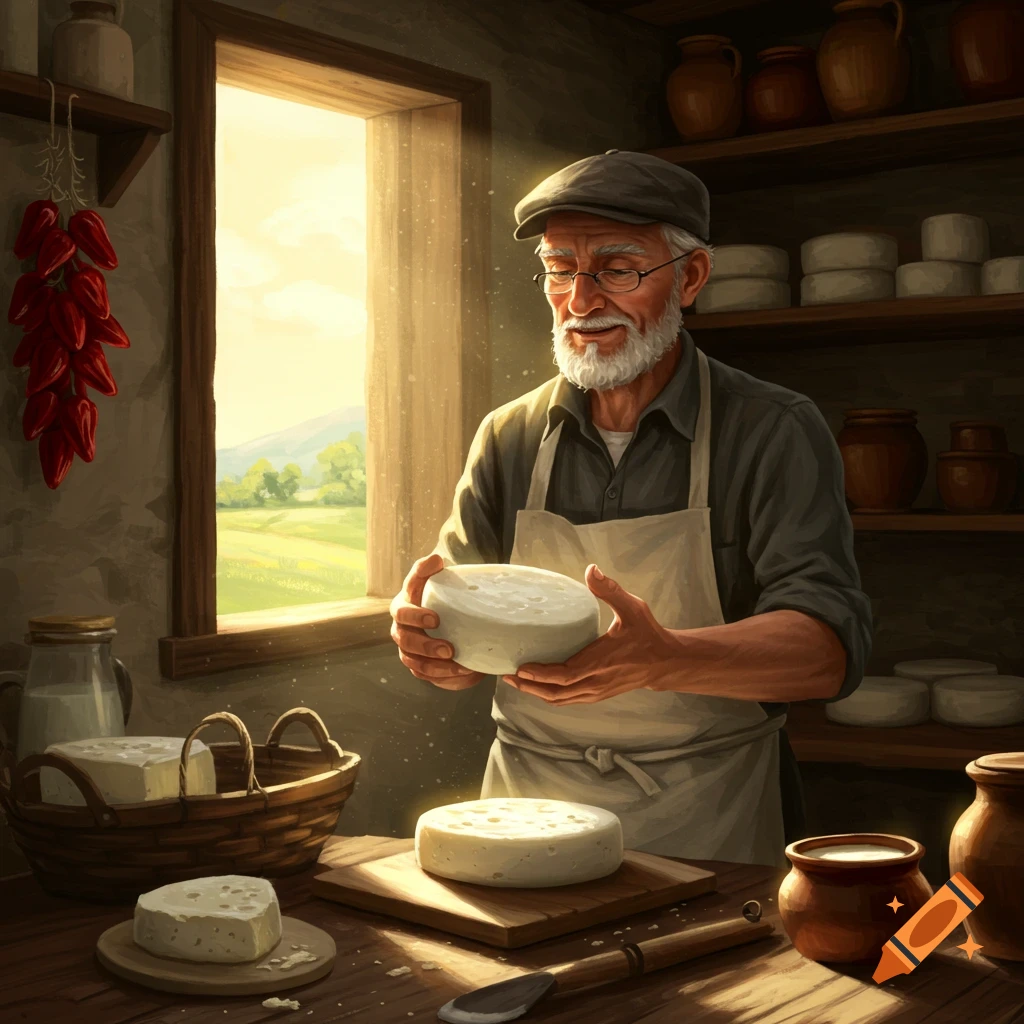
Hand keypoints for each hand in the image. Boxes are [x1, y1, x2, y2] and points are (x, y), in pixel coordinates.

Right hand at [390, 553, 485, 690]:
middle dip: (425, 645)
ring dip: (434, 665)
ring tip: (458, 665)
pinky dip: (442, 676)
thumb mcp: (441, 579)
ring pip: (412, 660)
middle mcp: (401, 626)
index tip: (436, 619)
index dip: (416, 615)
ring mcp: (407, 646)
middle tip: (448, 649)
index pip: (403, 609)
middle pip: (404, 639)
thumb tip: (436, 559)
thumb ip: (434, 569)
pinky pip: (423, 674)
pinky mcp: (416, 663)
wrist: (451, 614)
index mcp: (405, 603)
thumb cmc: (444, 594)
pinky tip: (461, 672)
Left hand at [502, 564, 680, 704]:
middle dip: (529, 686)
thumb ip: (610, 590)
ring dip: (537, 693)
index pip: (565, 675)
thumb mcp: (632, 608)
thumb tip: (591, 569)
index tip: (520, 668)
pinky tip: (539, 686)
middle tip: (508, 675)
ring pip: (560, 700)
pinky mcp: (598, 695)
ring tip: (517, 681)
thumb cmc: (647, 634)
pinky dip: (551, 695)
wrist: (665, 662)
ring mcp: (596, 692)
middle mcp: (596, 682)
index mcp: (600, 662)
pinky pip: (569, 700)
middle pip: (556, 692)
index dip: (540, 674)